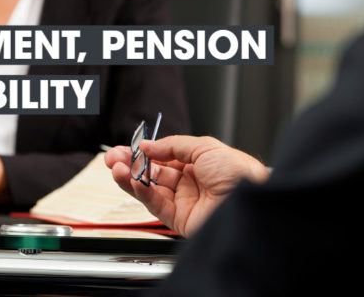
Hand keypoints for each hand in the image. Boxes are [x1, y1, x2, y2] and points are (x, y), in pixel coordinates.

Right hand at [105, 136, 268, 236]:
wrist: (250, 203)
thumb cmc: (240, 175)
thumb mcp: (205, 147)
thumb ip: (173, 145)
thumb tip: (148, 146)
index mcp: (197, 164)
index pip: (162, 158)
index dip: (143, 153)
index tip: (128, 148)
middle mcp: (188, 183)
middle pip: (151, 173)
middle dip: (130, 165)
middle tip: (113, 159)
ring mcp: (182, 201)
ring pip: (149, 189)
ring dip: (131, 178)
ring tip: (117, 169)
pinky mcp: (179, 219)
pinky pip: (155, 204)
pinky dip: (142, 193)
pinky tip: (135, 182)